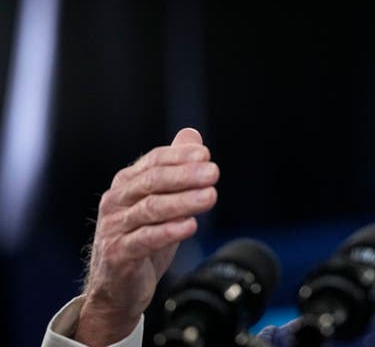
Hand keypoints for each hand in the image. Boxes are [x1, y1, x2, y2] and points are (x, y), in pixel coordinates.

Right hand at [74, 128, 218, 345]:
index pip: (153, 162)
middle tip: (213, 173)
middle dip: (185, 175)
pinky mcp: (118, 254)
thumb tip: (191, 135)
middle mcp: (116, 201)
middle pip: (152, 182)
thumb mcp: (159, 200)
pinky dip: (169, 231)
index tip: (206, 155)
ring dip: (183, 201)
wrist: (117, 286)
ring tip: (210, 197)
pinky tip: (190, 225)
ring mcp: (114, 228)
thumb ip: (174, 168)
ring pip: (151, 209)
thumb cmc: (141, 238)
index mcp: (126, 184)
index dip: (179, 157)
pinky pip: (145, 240)